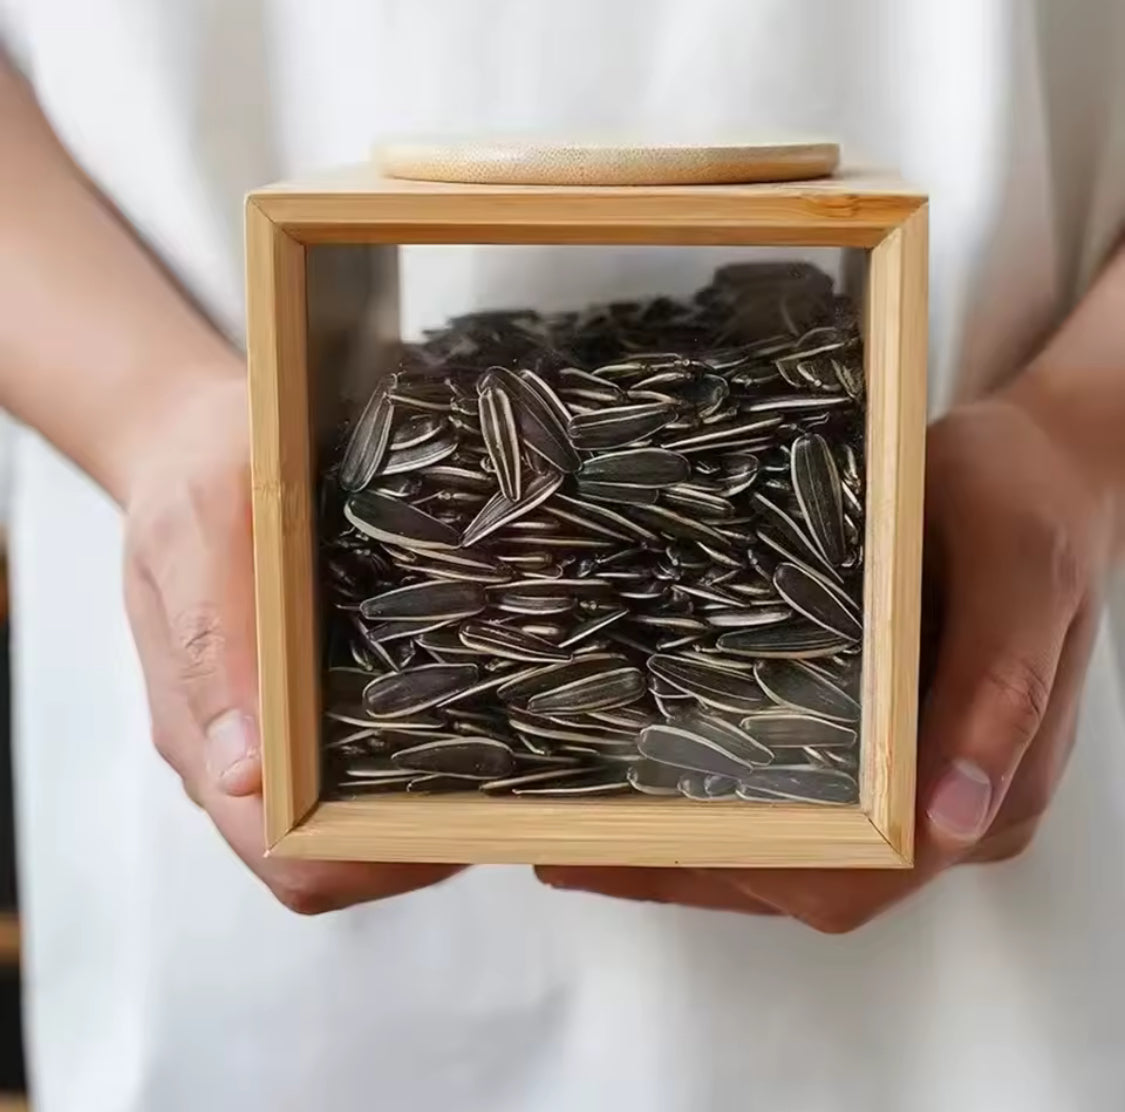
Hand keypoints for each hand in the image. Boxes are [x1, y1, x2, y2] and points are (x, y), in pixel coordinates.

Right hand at [122, 370, 461, 913]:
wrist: (188, 440)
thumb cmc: (196, 477)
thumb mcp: (196, 536)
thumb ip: (215, 648)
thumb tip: (243, 778)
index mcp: (204, 730)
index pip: (290, 855)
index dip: (372, 861)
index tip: (460, 820)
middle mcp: (239, 751)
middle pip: (331, 854)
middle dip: (417, 840)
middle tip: (508, 787)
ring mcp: (270, 730)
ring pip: (350, 815)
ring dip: (423, 802)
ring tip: (504, 754)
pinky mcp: (299, 699)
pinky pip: (356, 757)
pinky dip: (415, 755)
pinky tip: (470, 713)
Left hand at [537, 391, 1115, 930]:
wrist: (1036, 472)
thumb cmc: (1023, 507)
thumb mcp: (1019, 572)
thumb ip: (1000, 688)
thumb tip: (953, 820)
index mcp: (991, 787)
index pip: (856, 871)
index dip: (744, 875)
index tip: (636, 854)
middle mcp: (949, 808)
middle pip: (805, 877)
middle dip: (686, 872)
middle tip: (572, 846)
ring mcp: (908, 779)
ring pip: (793, 851)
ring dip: (689, 851)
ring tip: (582, 826)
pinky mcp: (878, 744)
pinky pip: (796, 798)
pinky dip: (719, 805)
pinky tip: (645, 782)